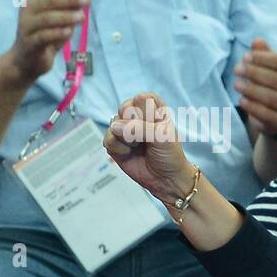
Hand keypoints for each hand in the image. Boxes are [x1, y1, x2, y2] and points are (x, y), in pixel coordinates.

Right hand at [3, 0, 98, 86]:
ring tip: (83, 16)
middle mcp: (28, 9)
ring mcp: (27, 26)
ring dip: (65, 16)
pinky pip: (42, 36)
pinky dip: (56, 33)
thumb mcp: (66, 14)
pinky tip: (69, 32)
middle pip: (48, 1)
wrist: (28, 60)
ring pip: (45, 18)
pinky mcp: (29, 43)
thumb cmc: (48, 33)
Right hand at [104, 91, 194, 205]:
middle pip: (125, 107)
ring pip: (114, 122)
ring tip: (139, 146)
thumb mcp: (162, 137)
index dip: (146, 111)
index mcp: (154, 110)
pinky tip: (128, 153)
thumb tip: (115, 127)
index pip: (143, 98)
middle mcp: (138, 117)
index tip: (156, 124)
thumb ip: (141, 128)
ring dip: (127, 137)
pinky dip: (118, 147)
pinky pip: (107, 138)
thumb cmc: (170, 155)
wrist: (166, 179)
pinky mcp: (115, 143)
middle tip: (147, 138)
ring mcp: (124, 130)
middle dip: (135, 124)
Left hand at [234, 38, 276, 138]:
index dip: (262, 58)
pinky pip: (267, 114)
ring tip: (236, 84)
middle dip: (254, 73)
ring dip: (252, 90)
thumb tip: (257, 41)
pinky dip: (252, 107)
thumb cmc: (271, 86)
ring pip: (272, 98)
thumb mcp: (269, 68)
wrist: (275, 115)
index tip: (245, 57)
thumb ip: (264, 54)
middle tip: (237, 69)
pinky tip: (241, 100)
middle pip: (276, 80)